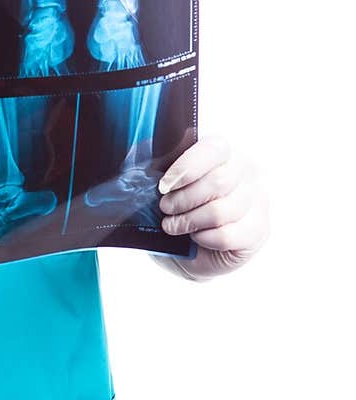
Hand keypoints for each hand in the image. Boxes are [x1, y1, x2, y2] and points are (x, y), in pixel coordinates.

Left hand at [156, 134, 269, 280]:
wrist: (187, 250)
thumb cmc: (177, 210)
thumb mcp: (163, 184)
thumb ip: (156, 163)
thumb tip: (139, 152)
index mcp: (223, 153)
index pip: (214, 149)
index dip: (187, 168)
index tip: (164, 186)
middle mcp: (246, 172)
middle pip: (218, 182)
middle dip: (183, 199)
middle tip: (165, 208)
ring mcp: (256, 201)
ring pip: (222, 211)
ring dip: (190, 221)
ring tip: (174, 225)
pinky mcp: (259, 230)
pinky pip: (228, 235)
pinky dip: (205, 239)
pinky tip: (196, 237)